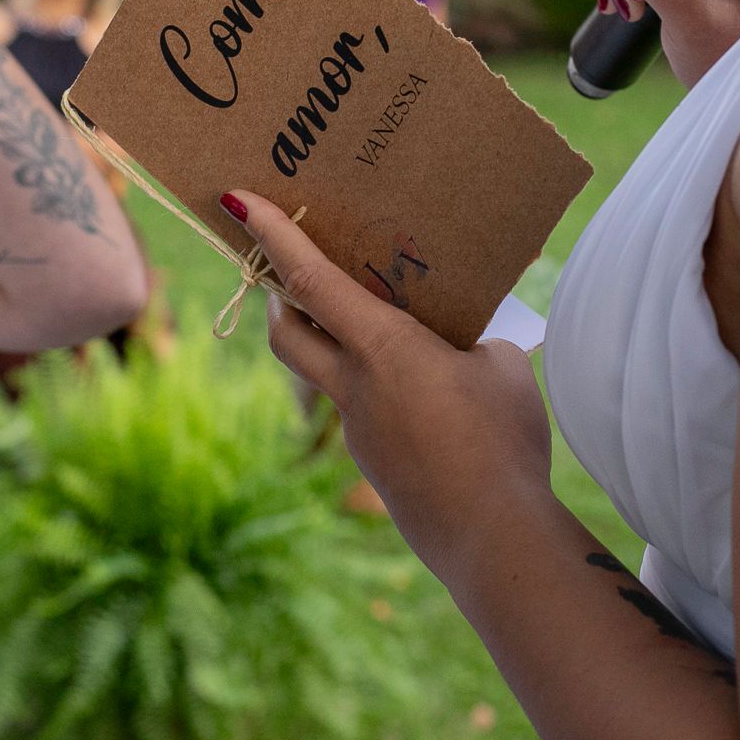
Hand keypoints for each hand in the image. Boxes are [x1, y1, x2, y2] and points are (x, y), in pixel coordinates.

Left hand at [224, 190, 555, 590]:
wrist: (494, 539)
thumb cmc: (502, 441)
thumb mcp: (503, 368)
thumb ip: (474, 344)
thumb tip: (466, 350)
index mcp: (380, 348)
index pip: (310, 279)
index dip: (272, 235)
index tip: (236, 200)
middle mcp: (354, 387)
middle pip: (287, 335)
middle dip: (278, 298)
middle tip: (288, 275)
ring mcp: (359, 432)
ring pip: (329, 377)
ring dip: (340, 350)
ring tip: (395, 338)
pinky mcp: (377, 466)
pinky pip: (369, 414)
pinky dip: (385, 396)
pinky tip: (434, 405)